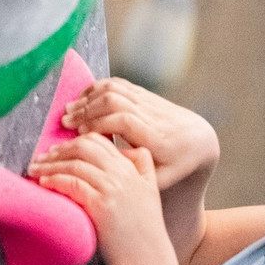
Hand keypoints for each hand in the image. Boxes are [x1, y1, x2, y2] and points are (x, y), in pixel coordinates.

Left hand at [31, 132, 172, 264]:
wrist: (145, 257)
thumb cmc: (143, 229)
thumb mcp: (151, 190)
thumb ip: (143, 166)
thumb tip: (124, 150)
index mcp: (132, 168)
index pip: (99, 141)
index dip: (74, 141)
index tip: (58, 150)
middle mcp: (122, 174)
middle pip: (84, 147)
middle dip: (58, 150)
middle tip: (41, 157)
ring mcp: (112, 188)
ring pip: (74, 164)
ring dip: (49, 165)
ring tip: (34, 169)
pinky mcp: (101, 204)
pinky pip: (71, 183)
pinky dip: (54, 180)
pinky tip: (43, 183)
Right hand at [33, 77, 218, 192]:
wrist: (199, 141)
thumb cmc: (176, 167)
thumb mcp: (161, 179)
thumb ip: (136, 174)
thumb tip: (105, 167)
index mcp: (158, 139)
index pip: (125, 122)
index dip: (100, 124)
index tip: (80, 133)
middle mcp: (154, 116)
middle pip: (116, 101)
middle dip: (87, 110)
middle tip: (65, 120)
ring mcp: (150, 102)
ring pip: (116, 90)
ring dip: (89, 98)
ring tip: (69, 109)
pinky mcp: (146, 95)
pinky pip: (119, 84)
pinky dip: (97, 88)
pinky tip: (82, 99)